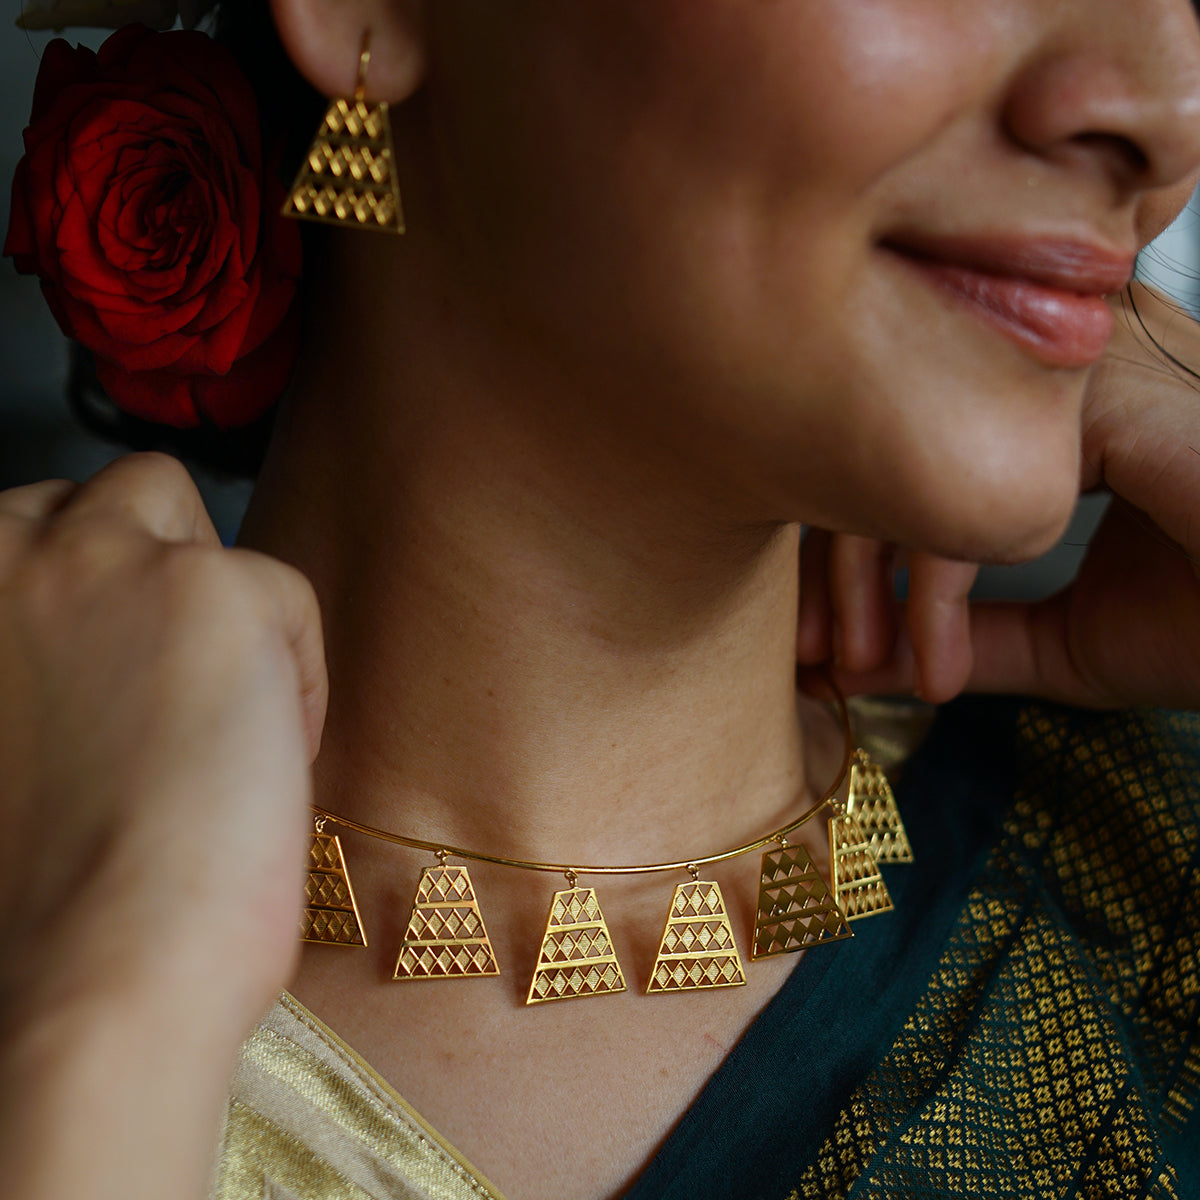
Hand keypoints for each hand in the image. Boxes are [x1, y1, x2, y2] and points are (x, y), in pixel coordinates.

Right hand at [0, 453, 326, 1032]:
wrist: (94, 978)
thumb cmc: (43, 905)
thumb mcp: (7, 748)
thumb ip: (29, 671)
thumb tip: (103, 653)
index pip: (20, 532)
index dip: (84, 601)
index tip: (118, 666)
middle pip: (98, 502)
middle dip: (143, 569)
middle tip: (175, 683)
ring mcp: (101, 563)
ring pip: (175, 502)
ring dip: (207, 587)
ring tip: (224, 706)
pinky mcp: (210, 590)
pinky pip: (282, 592)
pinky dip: (291, 666)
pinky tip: (265, 755)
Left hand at [797, 282, 1199, 709]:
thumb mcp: (1072, 639)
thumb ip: (971, 629)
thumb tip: (866, 658)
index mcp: (1059, 402)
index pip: (909, 442)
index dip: (852, 548)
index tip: (823, 644)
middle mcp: (1069, 364)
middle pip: (893, 434)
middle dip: (838, 561)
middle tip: (813, 659)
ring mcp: (1098, 367)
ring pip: (919, 447)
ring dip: (871, 576)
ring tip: (853, 670)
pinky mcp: (1125, 399)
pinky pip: (979, 477)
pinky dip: (942, 579)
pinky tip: (931, 659)